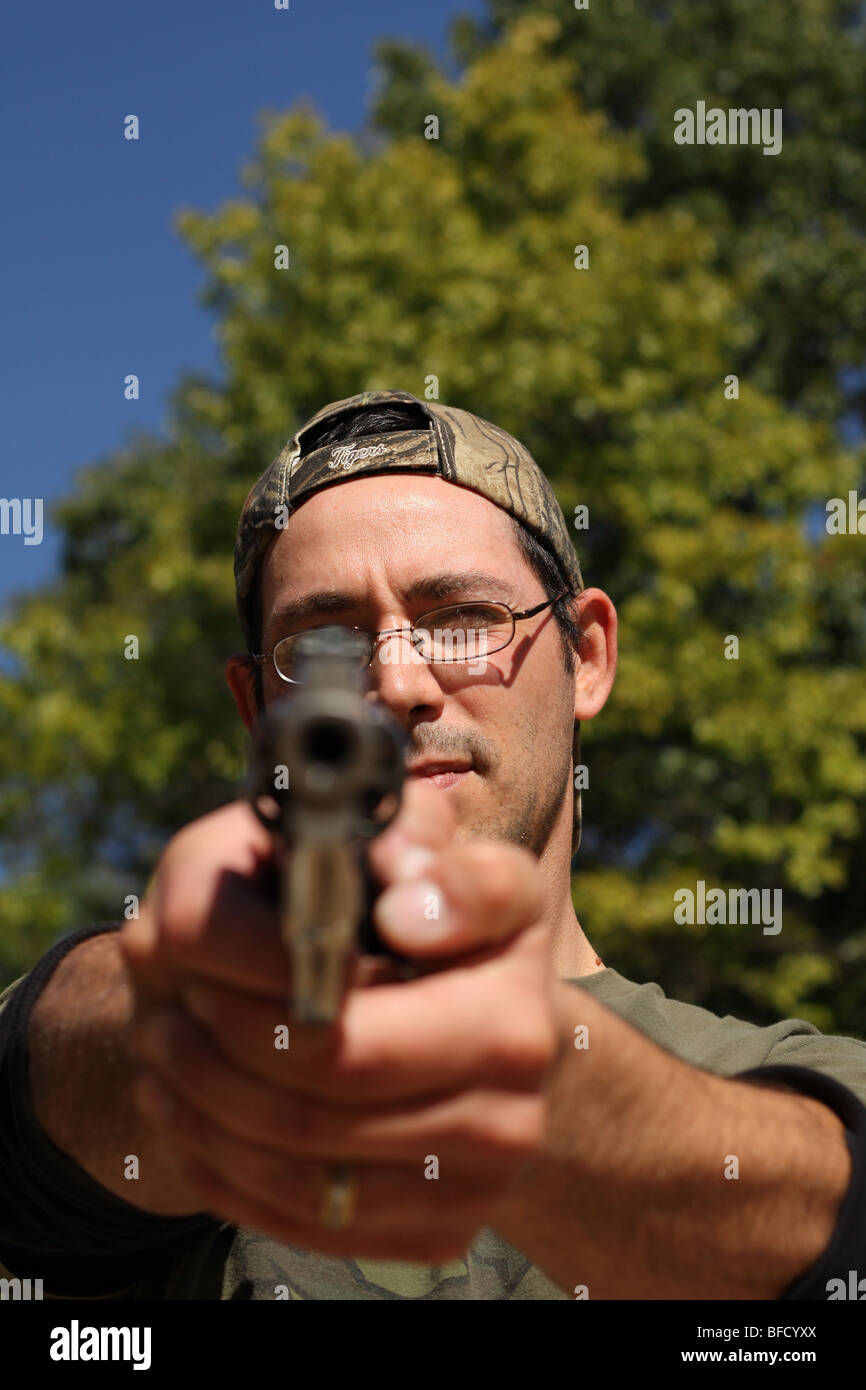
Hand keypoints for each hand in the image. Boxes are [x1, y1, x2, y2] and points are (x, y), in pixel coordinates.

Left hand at [121, 782, 558, 1261]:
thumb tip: (399, 888)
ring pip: (305, 1143)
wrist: (431, 1031)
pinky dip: (221, 1160)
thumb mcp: (365, 836)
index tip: (320, 913)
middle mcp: (526, 1036)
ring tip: (164, 1046)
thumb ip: (380, 829)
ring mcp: (495, 1141)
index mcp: (512, 916)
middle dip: (227, 1028)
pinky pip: (304, 1213)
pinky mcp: (447, 1223)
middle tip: (175, 998)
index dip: (408, 901)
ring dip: (204, 1093)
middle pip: (341, 1055)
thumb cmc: (368, 911)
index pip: (480, 896)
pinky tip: (188, 1110)